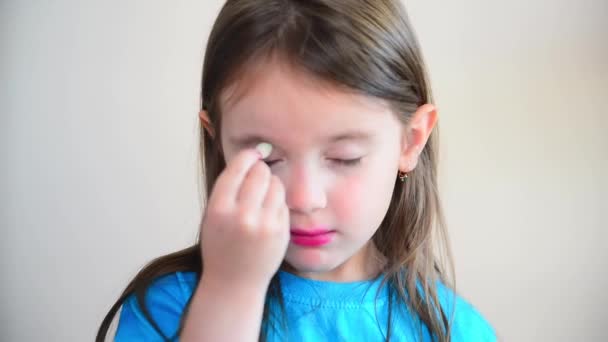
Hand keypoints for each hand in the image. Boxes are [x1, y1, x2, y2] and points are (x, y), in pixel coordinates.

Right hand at [199, 148, 288, 288]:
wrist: (233, 282)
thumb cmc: (221, 245)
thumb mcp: (212, 215)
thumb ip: (229, 187)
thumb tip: (254, 153)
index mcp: (219, 209)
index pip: (238, 167)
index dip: (248, 156)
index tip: (254, 153)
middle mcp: (241, 216)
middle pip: (260, 172)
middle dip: (261, 170)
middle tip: (257, 179)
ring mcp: (263, 225)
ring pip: (276, 184)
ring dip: (271, 185)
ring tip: (261, 199)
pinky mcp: (280, 232)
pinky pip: (283, 203)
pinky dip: (277, 203)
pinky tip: (268, 215)